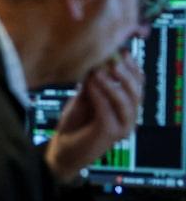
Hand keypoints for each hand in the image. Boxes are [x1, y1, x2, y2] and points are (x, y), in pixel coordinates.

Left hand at [45, 51, 141, 181]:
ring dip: (112, 83)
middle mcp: (129, 117)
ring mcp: (123, 127)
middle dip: (125, 73)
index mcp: (126, 106)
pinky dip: (100, 96)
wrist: (62, 149)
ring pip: (126, 101)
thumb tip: (98, 59)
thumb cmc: (74, 124)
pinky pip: (109, 111)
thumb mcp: (84, 97)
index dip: (131, 66)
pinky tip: (89, 86)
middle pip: (137, 91)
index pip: (138, 83)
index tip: (120, 51)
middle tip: (111, 59)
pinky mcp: (110, 133)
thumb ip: (93, 82)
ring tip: (97, 71)